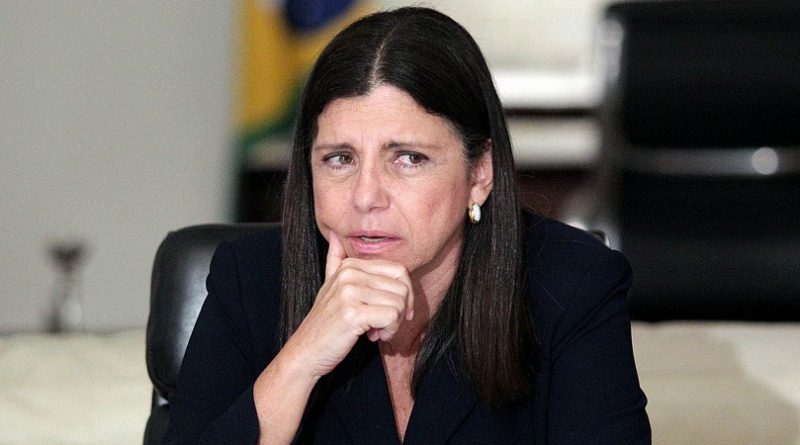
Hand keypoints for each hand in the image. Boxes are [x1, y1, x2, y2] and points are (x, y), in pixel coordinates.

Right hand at [282, 230, 414, 378]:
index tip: (396, 312)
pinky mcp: (352, 313)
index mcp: (349, 266)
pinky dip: (389, 331)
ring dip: (394, 324)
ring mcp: (349, 292)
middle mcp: (349, 274)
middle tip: (384, 324)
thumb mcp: (329, 287)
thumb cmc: (325, 323)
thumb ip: (335, 260)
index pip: (398, 270)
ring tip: (375, 331)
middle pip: (402, 286)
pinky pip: (391, 317)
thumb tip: (336, 235)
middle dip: (401, 310)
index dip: (405, 293)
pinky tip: (373, 336)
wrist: (306, 351)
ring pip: (399, 302)